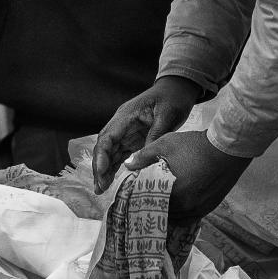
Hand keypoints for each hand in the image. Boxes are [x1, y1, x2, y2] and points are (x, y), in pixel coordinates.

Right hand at [92, 75, 203, 191]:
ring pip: (109, 153)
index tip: (101, 172)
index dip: (101, 155)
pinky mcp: (132, 139)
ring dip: (104, 171)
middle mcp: (121, 125)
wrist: (177, 89)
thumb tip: (143, 159)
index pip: (107, 137)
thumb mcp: (167, 115)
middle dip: (99, 168)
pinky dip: (113, 167)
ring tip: (101, 189)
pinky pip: (119, 155)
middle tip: (99, 188)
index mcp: (125, 115)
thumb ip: (154, 135)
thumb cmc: (173, 98)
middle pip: (103, 148)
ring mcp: (125, 132)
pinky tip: (109, 181)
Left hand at [124, 130, 251, 220]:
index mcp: (171, 193)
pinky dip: (181, 212)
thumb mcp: (166, 144)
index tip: (135, 196)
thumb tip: (127, 165)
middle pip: (162, 213)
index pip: (148, 204)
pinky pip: (189, 217)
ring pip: (175, 217)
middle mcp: (184, 207)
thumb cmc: (195, 145)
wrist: (228, 148)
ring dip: (168, 211)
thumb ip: (144, 156)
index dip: (140, 200)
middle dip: (153, 207)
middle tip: (147, 199)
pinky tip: (178, 204)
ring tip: (162, 203)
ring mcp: (198, 210)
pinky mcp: (208, 208)